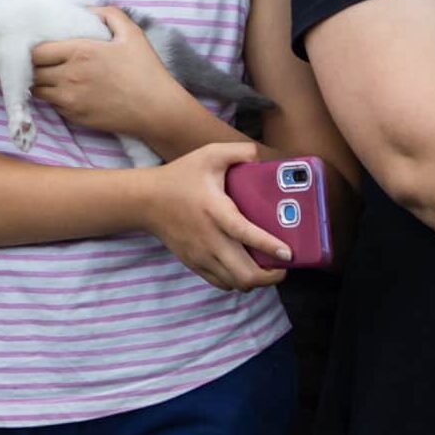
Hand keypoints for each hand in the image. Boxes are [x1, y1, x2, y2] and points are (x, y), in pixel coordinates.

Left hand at [31, 8, 192, 140]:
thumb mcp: (131, 33)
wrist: (156, 110)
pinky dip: (51, 96)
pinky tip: (62, 90)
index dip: (33, 47)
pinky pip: (51, 104)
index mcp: (79, 52)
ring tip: (46, 75)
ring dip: (38, 82)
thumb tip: (87, 8)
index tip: (38, 44)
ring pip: (36, 89)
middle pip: (32, 70)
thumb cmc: (145, 70)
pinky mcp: (74, 116)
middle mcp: (68, 76)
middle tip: (38, 60)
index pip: (36, 50)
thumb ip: (107, 14)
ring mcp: (69, 99)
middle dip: (32, 64)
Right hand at [139, 141, 288, 291]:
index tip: (288, 252)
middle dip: (270, 276)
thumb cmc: (180, 177)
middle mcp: (208, 238)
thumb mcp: (208, 155)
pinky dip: (238, 281)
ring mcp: (200, 255)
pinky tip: (246, 268)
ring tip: (269, 268)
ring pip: (235, 283)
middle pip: (243, 273)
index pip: (243, 233)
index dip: (268, 246)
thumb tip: (261, 156)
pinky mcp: (194, 263)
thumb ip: (237, 151)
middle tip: (283, 265)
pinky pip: (222, 283)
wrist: (146, 201)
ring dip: (256, 281)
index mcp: (214, 210)